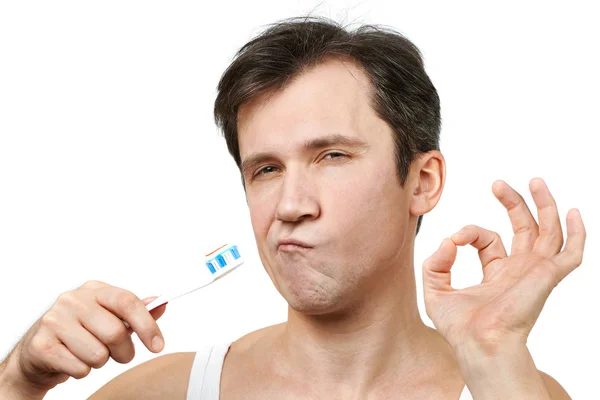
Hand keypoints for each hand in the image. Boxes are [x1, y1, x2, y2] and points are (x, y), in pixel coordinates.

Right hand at [0, 280, 166, 394]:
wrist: (37, 352)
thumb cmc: (79, 332)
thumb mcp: (108, 317)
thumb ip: (134, 312)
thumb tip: (161, 304)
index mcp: (93, 290)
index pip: (127, 301)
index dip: (147, 325)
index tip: (158, 345)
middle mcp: (72, 300)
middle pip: (115, 332)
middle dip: (124, 352)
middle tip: (119, 355)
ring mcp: (54, 320)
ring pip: (98, 354)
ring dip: (100, 362)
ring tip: (89, 355)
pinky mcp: (42, 345)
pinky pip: (80, 368)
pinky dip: (82, 371)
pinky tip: (72, 360)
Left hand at [422, 178, 585, 352]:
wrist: (478, 343)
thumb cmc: (460, 327)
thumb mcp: (435, 290)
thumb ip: (435, 263)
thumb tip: (448, 240)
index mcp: (497, 273)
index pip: (489, 239)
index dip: (470, 233)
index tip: (454, 239)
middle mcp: (519, 270)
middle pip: (525, 228)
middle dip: (513, 202)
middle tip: (498, 184)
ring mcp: (535, 272)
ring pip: (549, 232)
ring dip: (544, 205)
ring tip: (535, 181)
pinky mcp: (547, 276)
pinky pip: (572, 253)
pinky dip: (578, 233)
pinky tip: (575, 212)